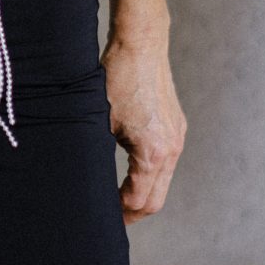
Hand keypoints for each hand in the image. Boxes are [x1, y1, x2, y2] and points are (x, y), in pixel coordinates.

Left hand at [101, 30, 186, 224]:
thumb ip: (99, 153)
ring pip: (162, 181)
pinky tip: (130, 173)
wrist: (141, 45)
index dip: (120, 214)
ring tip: (117, 199)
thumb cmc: (116, 78)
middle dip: (132, 212)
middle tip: (111, 219)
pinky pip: (165, 161)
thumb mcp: (98, 120)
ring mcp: (177, 137)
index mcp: (153, 153)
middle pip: (155, 198)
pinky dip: (149, 174)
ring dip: (142, 193)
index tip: (102, 217)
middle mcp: (171, 149)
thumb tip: (87, 178)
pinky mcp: (176, 126)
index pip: (139, 200)